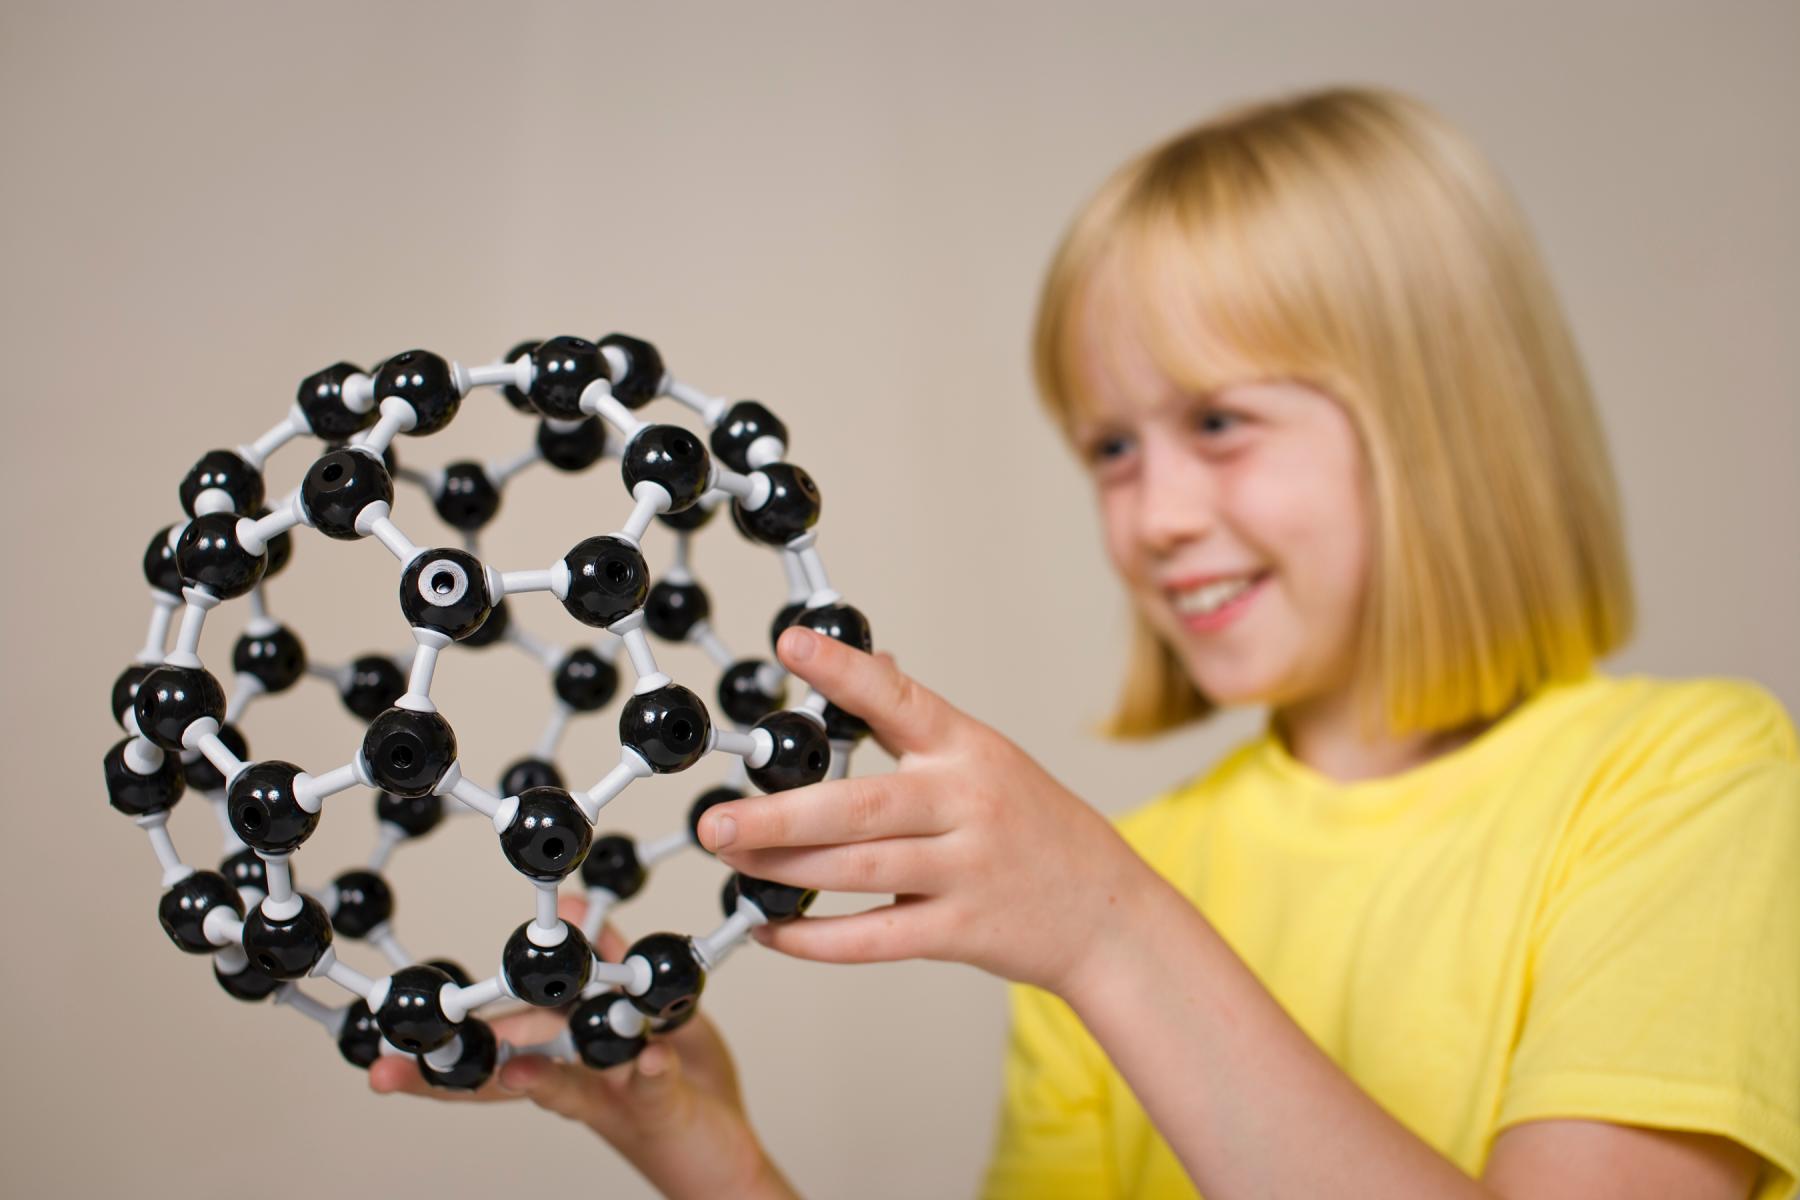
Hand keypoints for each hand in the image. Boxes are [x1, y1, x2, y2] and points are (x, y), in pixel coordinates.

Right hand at [369, 895, 796, 1199]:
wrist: (728, 1151)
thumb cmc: (680, 1081)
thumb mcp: (649, 1007)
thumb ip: (611, 961)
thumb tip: (572, 905)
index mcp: (564, 1049)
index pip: (496, 1041)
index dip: (446, 1039)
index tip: (392, 1033)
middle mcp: (577, 1080)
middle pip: (506, 1072)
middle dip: (454, 1070)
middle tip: (399, 1067)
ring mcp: (615, 1097)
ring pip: (566, 1089)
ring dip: (537, 1078)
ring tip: (509, 1072)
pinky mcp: (660, 1107)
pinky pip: (652, 1087)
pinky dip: (647, 1073)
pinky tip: (646, 1059)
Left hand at [701, 625, 1152, 997]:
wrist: (1107, 913)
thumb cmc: (1038, 828)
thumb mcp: (991, 758)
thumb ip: (924, 723)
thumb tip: (871, 665)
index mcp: (969, 751)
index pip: (901, 702)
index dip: (845, 672)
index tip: (792, 645)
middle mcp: (967, 805)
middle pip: (859, 807)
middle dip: (777, 815)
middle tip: (715, 820)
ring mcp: (966, 872)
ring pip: (857, 871)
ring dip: (784, 869)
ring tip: (731, 861)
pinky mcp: (960, 932)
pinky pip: (874, 937)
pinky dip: (815, 937)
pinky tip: (772, 929)